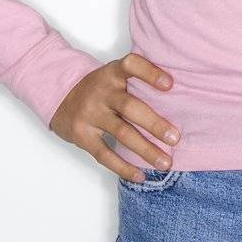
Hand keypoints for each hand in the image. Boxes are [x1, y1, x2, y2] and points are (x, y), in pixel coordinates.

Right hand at [49, 52, 181, 182]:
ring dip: (146, 150)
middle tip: (176, 138)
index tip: (170, 84)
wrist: (60, 96)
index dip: (150, 73)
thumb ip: (137, 80)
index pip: (131, 65)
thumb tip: (181, 95)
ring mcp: (90, 114)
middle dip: (155, 124)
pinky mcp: (82, 135)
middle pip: (130, 107)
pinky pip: (104, 154)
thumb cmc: (99, 87)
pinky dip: (124, 167)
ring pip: (122, 133)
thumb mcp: (113, 74)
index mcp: (112, 73)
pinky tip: (141, 175)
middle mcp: (102, 92)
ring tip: (165, 163)